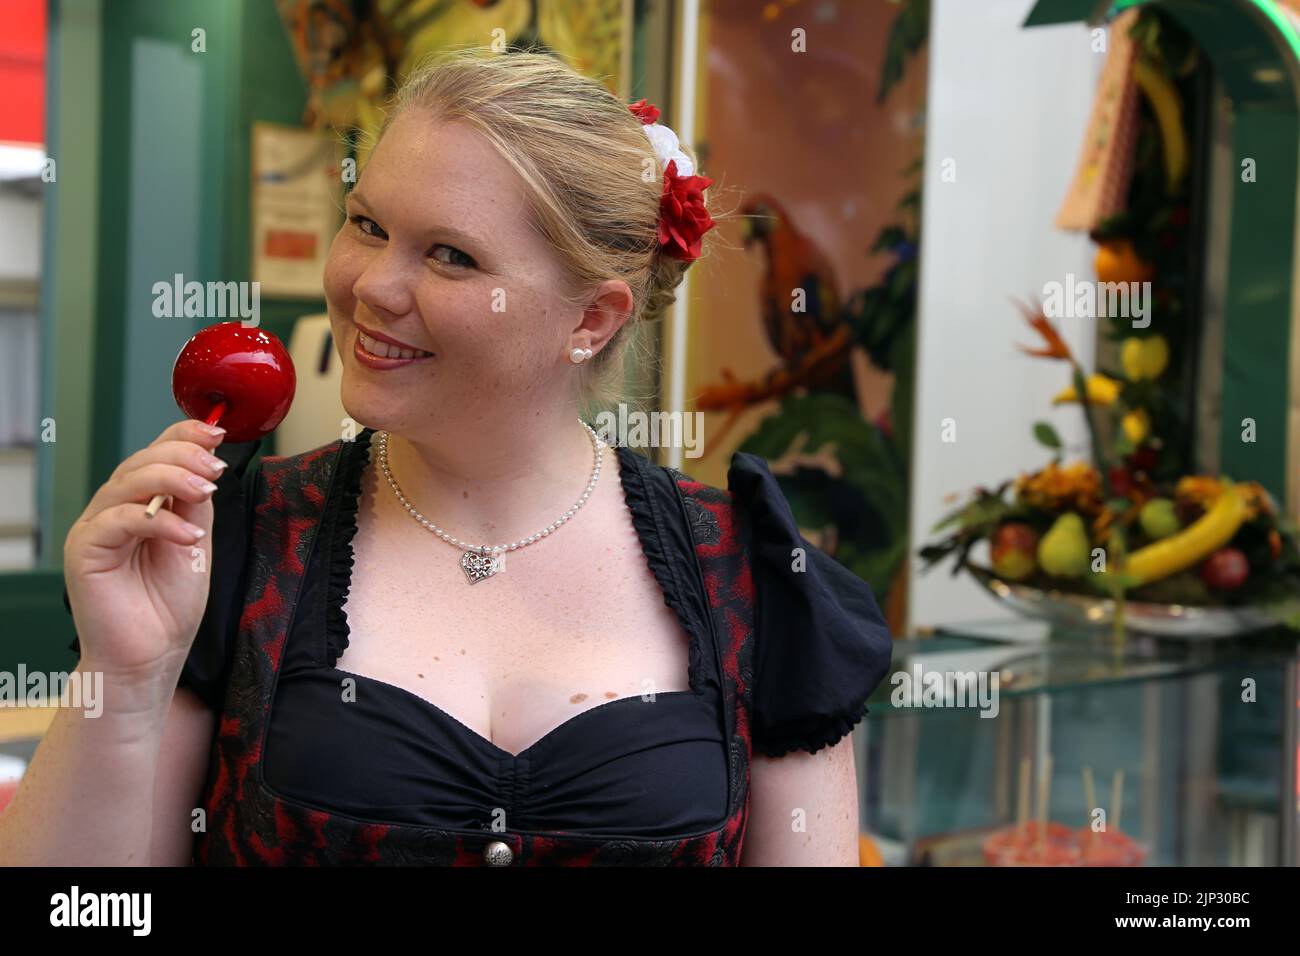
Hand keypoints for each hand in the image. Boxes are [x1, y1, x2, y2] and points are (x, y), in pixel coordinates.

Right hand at [63, 419, 229, 678]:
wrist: (151, 656)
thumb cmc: (170, 605)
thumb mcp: (195, 542)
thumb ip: (195, 504)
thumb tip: (207, 463)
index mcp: (140, 502)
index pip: (156, 453)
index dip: (183, 435)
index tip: (216, 431)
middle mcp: (113, 509)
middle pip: (141, 461)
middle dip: (183, 456)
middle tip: (215, 467)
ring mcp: (96, 527)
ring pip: (128, 482)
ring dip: (173, 479)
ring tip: (207, 490)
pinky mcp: (85, 550)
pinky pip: (118, 520)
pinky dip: (157, 522)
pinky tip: (188, 536)